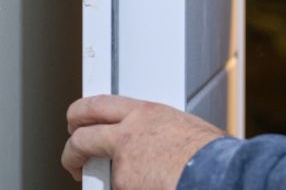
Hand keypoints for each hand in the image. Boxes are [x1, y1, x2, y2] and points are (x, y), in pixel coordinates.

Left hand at [61, 95, 225, 188]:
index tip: (77, 122)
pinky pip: (114, 188)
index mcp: (146, 113)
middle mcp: (129, 134)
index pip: (98, 104)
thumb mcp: (185, 127)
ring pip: (94, 168)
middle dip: (72, 147)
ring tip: (105, 182)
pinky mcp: (123, 187)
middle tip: (74, 156)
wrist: (213, 173)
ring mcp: (123, 164)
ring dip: (93, 176)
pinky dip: (121, 189)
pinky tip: (139, 187)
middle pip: (81, 135)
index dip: (81, 113)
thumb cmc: (210, 153)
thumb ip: (165, 130)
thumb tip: (167, 140)